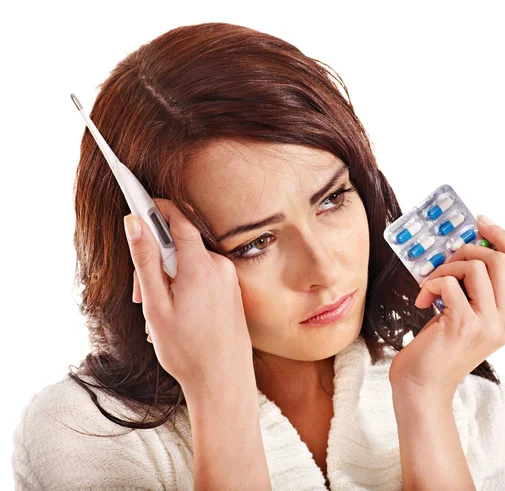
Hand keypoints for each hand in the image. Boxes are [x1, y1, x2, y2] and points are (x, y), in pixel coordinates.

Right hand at [126, 198, 252, 389]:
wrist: (223, 382)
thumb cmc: (187, 349)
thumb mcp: (156, 305)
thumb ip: (145, 260)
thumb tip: (134, 222)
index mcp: (201, 266)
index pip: (178, 219)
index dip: (156, 207)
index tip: (138, 202)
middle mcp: (220, 267)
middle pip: (181, 245)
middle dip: (156, 260)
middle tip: (140, 295)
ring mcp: (229, 279)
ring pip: (190, 263)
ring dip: (169, 277)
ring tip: (159, 313)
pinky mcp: (232, 291)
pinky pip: (204, 276)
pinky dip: (185, 285)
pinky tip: (178, 314)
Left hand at [389, 215, 504, 403]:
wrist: (424, 384)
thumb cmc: (441, 348)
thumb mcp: (470, 316)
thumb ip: (480, 289)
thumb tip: (470, 249)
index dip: (501, 237)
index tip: (481, 223)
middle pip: (501, 259)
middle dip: (468, 250)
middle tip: (446, 261)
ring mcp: (488, 323)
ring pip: (476, 266)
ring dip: (445, 268)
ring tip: (431, 285)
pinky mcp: (464, 323)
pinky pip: (450, 282)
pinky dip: (431, 283)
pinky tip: (423, 299)